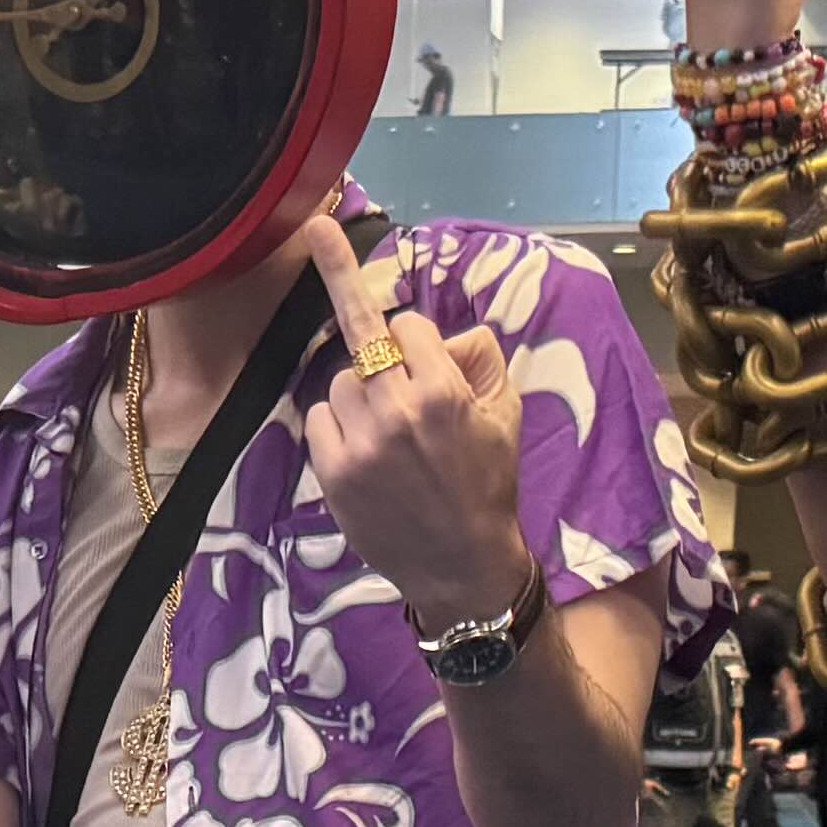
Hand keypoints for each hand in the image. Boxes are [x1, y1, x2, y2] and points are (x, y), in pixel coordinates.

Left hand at [294, 218, 529, 633]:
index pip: (406, 324)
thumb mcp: (506, 411)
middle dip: (371, 336)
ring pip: (338, 379)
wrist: (461, 564)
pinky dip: (337, 425)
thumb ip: (477, 356)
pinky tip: (364, 452)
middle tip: (336, 262)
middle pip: (363, 339)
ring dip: (358, 392)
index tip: (417, 346)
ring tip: (387, 431)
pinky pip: (320, 417)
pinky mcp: (332, 471)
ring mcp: (359, 443)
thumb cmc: (487, 483)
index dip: (415, 338)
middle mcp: (396, 411)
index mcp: (443, 391)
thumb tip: (438, 328)